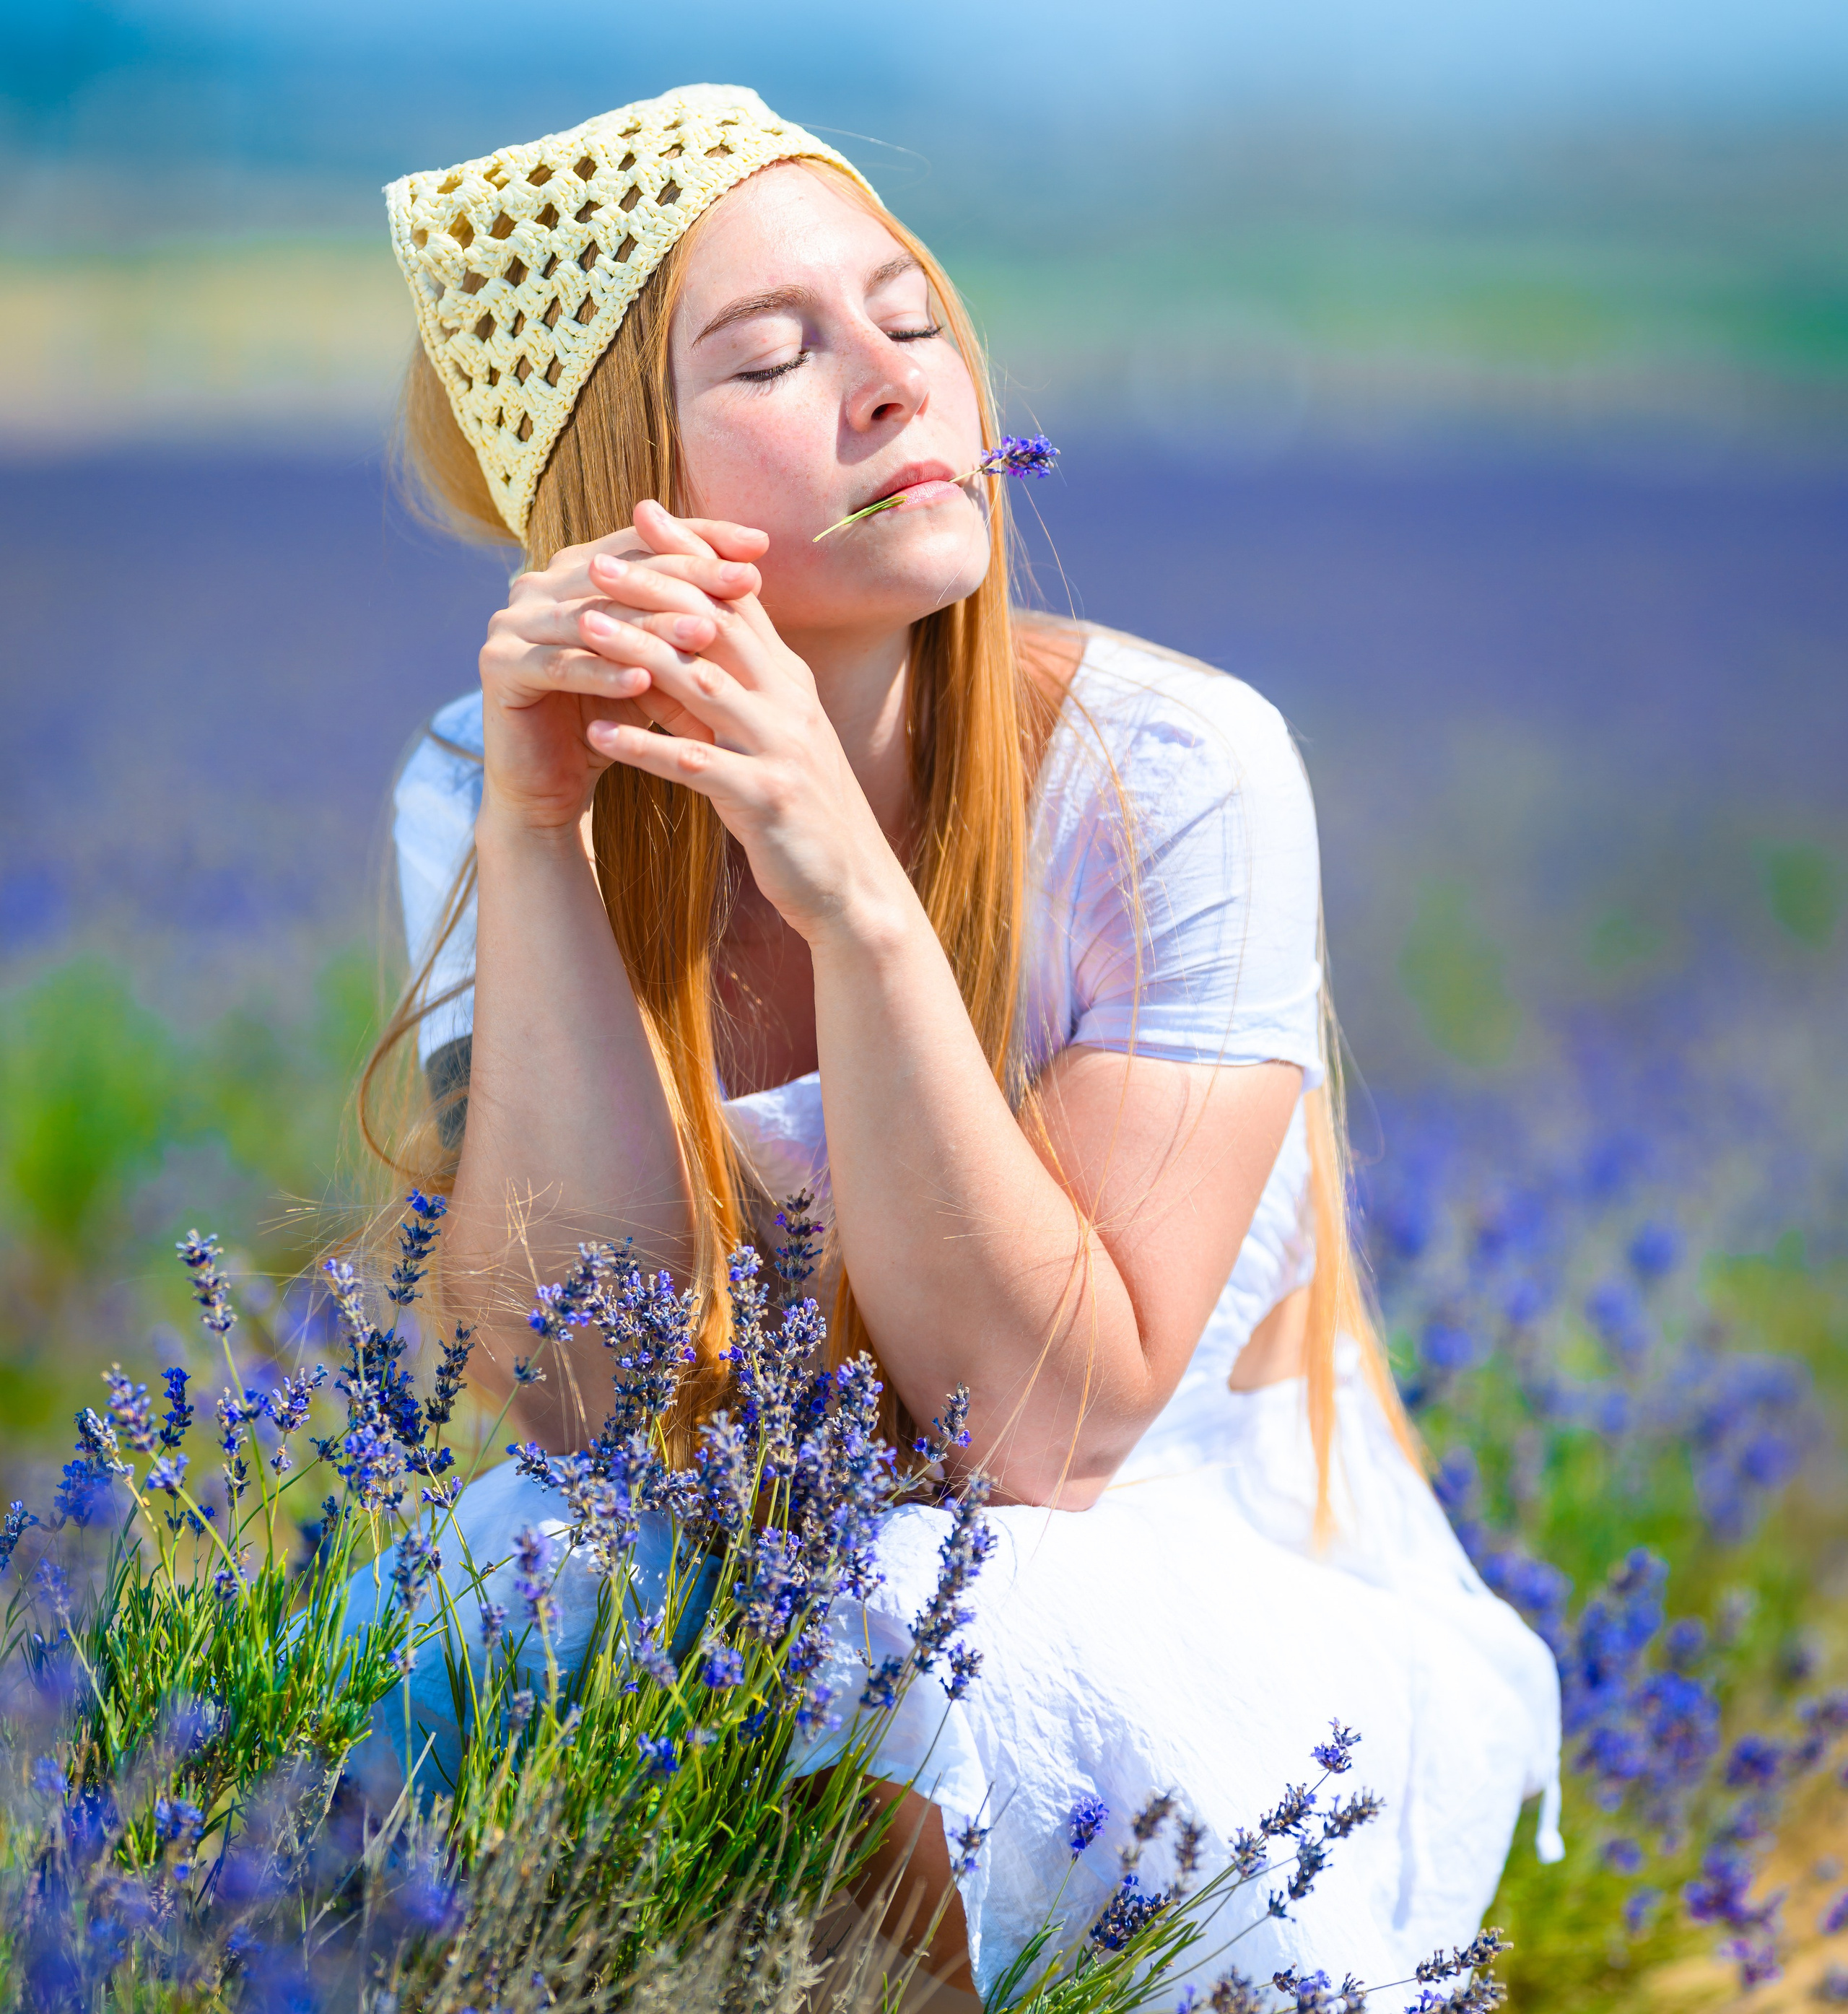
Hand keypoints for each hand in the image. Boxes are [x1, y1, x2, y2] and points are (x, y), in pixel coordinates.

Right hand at [475, 503, 768, 833]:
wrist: (553, 787)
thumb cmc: (614, 718)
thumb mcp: (661, 658)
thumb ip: (690, 611)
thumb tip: (756, 565)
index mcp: (573, 571)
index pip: (644, 544)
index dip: (702, 543)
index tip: (761, 549)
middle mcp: (537, 585)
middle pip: (623, 573)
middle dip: (689, 576)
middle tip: (745, 580)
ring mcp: (511, 622)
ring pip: (594, 617)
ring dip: (652, 625)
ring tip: (707, 631)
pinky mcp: (497, 665)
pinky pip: (558, 665)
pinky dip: (601, 673)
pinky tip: (643, 681)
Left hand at [577, 504, 907, 944]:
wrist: (849, 886)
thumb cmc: (797, 811)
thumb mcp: (761, 741)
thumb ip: (717, 698)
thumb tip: (660, 655)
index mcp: (790, 683)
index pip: (737, 601)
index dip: (691, 557)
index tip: (644, 516)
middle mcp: (790, 704)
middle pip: (717, 628)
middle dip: (654, 590)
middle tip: (593, 562)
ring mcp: (780, 749)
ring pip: (703, 685)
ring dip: (640, 654)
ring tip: (583, 630)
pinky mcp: (765, 799)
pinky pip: (696, 764)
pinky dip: (645, 747)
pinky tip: (596, 733)